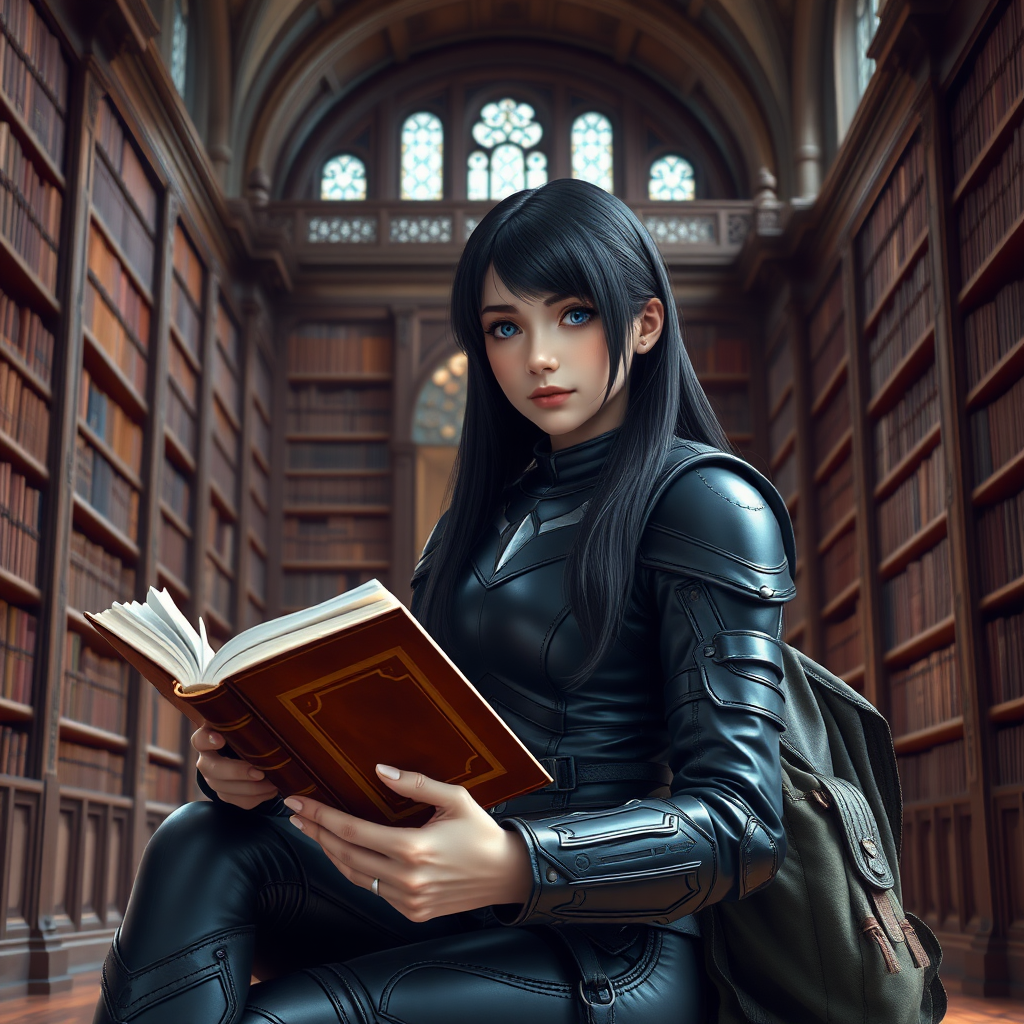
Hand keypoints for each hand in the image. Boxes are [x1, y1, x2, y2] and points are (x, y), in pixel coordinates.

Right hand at [192, 723, 279, 809]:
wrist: (247, 751)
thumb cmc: (248, 731)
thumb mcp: (246, 723)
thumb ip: (248, 719)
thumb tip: (267, 708)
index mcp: (209, 739)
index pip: (200, 740)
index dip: (208, 740)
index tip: (221, 740)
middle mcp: (208, 760)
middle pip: (213, 770)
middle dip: (237, 773)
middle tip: (259, 773)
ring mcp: (215, 780)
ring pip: (226, 790)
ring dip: (252, 789)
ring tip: (274, 783)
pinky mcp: (226, 794)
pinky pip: (240, 801)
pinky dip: (258, 798)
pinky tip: (273, 789)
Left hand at [284, 765, 532, 921]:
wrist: (505, 875)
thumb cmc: (481, 832)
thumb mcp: (455, 798)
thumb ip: (415, 784)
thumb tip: (379, 770)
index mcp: (413, 848)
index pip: (352, 831)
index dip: (321, 816)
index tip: (299, 802)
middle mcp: (406, 878)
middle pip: (344, 855)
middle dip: (316, 832)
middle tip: (297, 814)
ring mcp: (407, 900)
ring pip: (354, 876)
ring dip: (330, 853)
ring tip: (313, 831)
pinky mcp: (411, 912)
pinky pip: (372, 890)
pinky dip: (355, 870)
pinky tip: (346, 853)